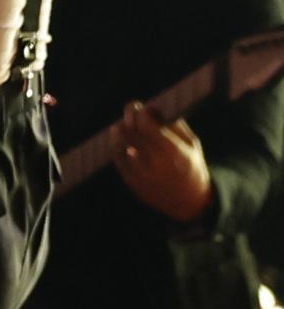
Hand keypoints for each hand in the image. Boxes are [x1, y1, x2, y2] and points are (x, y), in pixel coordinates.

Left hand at [114, 103, 211, 223]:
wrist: (189, 201)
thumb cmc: (192, 166)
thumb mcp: (192, 144)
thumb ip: (174, 126)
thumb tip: (154, 108)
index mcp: (171, 150)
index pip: (146, 123)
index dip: (141, 111)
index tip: (142, 106)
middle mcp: (153, 161)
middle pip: (131, 131)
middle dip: (129, 116)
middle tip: (130, 109)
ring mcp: (140, 172)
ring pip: (120, 144)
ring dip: (119, 130)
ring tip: (122, 124)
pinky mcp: (131, 181)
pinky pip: (118, 158)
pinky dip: (117, 146)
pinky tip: (120, 139)